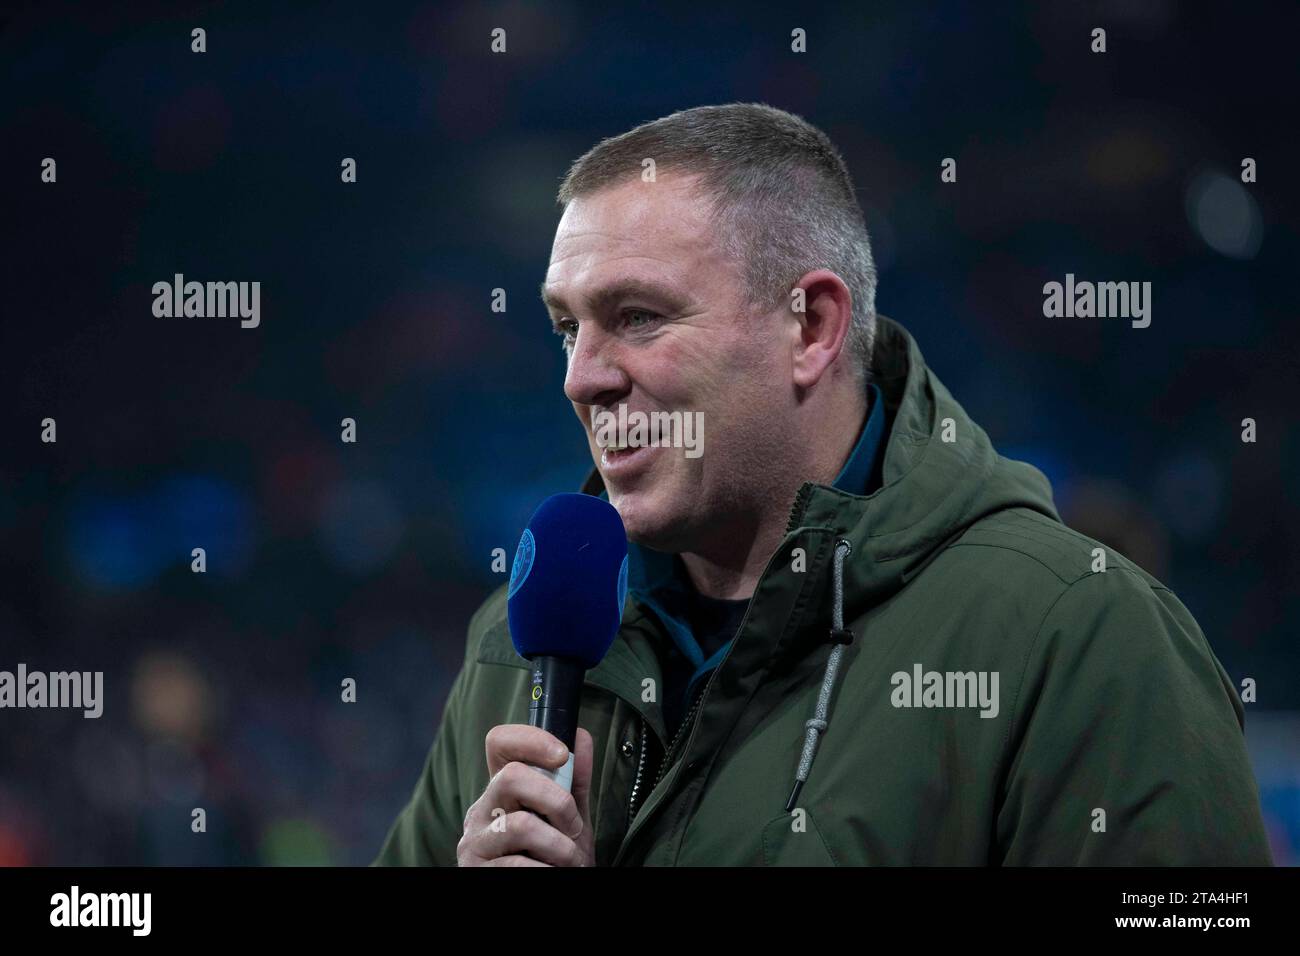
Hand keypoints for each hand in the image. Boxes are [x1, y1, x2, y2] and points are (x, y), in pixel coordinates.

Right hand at [457, 724, 595, 865]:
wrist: (547, 892)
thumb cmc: (555, 858)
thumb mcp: (568, 818)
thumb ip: (574, 782)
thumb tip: (580, 737)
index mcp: (502, 789)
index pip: (499, 742)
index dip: (530, 738)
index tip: (562, 755)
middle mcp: (481, 810)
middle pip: (510, 776)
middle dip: (555, 800)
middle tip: (572, 827)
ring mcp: (474, 842)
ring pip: (520, 825)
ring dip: (558, 846)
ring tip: (568, 861)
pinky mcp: (475, 871)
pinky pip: (518, 864)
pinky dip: (547, 870)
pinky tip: (550, 873)